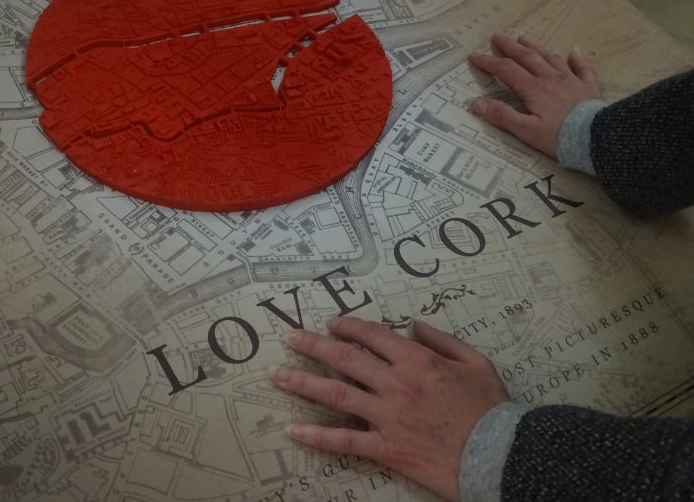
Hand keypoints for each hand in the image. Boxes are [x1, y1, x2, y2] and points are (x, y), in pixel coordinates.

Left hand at [271, 317, 508, 501]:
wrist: (500, 455)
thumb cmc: (491, 408)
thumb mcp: (475, 361)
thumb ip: (442, 339)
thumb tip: (414, 325)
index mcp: (416, 360)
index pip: (371, 336)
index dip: (348, 326)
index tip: (332, 324)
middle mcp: (396, 384)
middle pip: (344, 360)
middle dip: (312, 346)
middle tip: (289, 338)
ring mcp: (387, 417)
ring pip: (335, 395)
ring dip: (303, 383)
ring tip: (278, 375)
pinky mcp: (387, 448)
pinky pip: (345, 442)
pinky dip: (317, 437)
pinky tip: (294, 431)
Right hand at [469, 33, 602, 157]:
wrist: (597, 138)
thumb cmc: (559, 137)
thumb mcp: (526, 131)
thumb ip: (501, 115)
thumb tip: (475, 102)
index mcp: (533, 89)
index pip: (506, 71)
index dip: (489, 62)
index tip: (474, 56)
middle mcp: (551, 79)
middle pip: (527, 58)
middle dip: (510, 47)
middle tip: (498, 36)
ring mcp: (572, 81)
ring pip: (551, 59)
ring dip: (536, 47)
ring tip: (525, 38)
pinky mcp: (589, 88)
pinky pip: (583, 69)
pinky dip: (577, 59)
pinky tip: (574, 51)